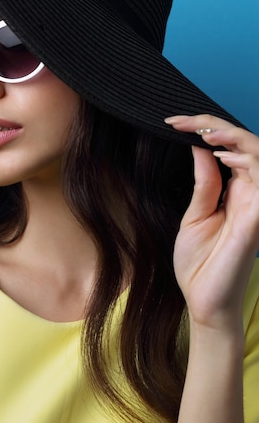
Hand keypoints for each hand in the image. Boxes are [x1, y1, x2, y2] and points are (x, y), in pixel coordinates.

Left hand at [165, 114, 258, 331]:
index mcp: (236, 193)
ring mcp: (257, 204)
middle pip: (246, 144)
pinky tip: (222, 155)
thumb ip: (204, 183)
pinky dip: (246, 161)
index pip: (230, 149)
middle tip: (182, 121)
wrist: (203, 301)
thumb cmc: (200, 264)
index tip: (173, 123)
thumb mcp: (194, 216)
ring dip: (232, 135)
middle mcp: (252, 194)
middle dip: (214, 125)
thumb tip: (200, 148)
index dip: (207, 129)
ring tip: (202, 131)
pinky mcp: (258, 218)